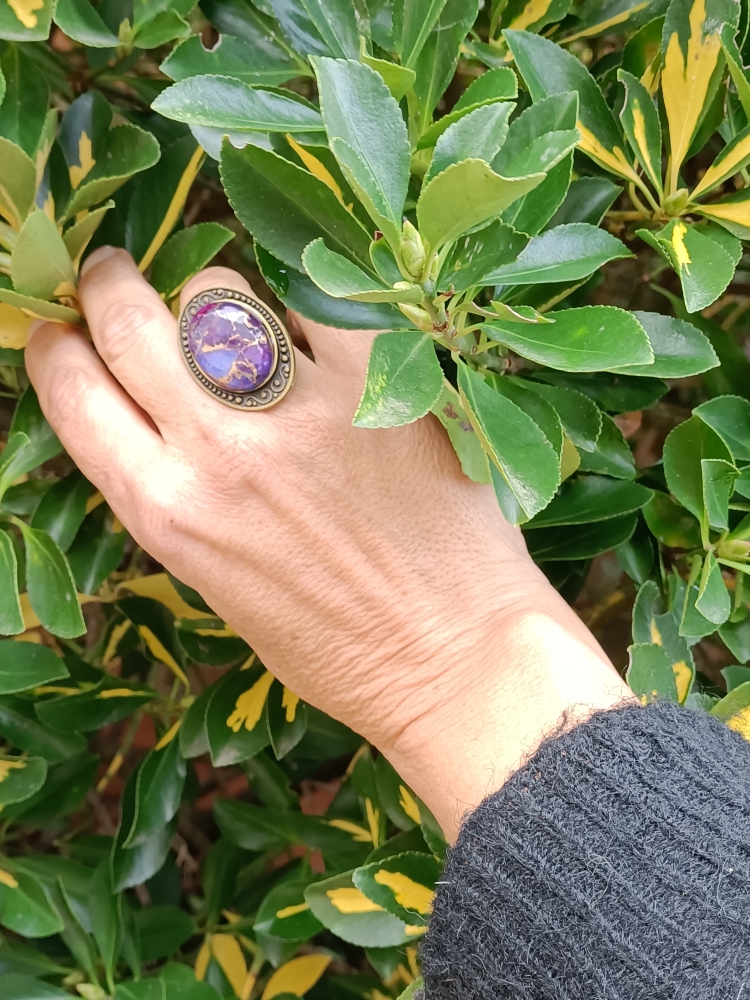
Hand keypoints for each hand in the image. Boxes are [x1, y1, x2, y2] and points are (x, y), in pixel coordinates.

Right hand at [26, 248, 631, 838]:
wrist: (453, 657)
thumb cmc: (336, 648)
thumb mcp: (218, 585)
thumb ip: (174, 498)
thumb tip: (153, 419)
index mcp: (168, 513)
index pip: (74, 393)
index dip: (56, 349)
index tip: (60, 331)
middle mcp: (219, 450)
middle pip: (128, 321)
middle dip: (106, 285)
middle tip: (112, 275)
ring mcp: (298, 407)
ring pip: (214, 293)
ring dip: (207, 299)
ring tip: (225, 318)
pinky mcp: (374, 379)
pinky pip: (309, 304)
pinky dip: (298, 312)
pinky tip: (307, 335)